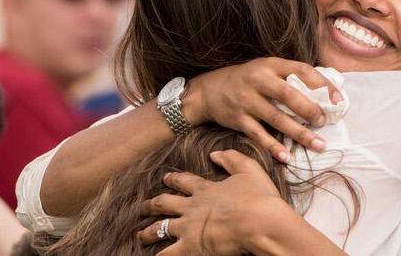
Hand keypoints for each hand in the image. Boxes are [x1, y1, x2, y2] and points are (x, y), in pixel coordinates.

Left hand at [138, 150, 293, 254]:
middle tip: (144, 206)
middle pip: (165, 203)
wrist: (260, 221)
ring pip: (160, 228)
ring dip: (148, 232)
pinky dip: (159, 255)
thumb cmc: (259, 197)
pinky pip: (168, 253)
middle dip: (153, 204)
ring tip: (140, 235)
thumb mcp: (249, 169)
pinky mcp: (190, 246)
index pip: (184, 182)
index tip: (166, 178)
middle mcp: (192, 206)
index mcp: (206, 189)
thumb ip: (231, 159)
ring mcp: (188, 227)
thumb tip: (214, 154)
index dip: (174, 179)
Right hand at [185, 57, 340, 161]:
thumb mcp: (266, 68)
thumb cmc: (246, 79)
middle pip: (288, 94)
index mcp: (270, 65)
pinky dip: (273, 147)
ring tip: (318, 144)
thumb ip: (290, 77)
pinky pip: (259, 135)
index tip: (338, 99)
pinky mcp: (238, 119)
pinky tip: (287, 157)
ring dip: (299, 133)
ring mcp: (247, 101)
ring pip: (276, 118)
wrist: (208, 90)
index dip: (322, 84)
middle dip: (310, 109)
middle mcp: (258, 81)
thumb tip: (326, 92)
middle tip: (324, 121)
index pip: (301, 70)